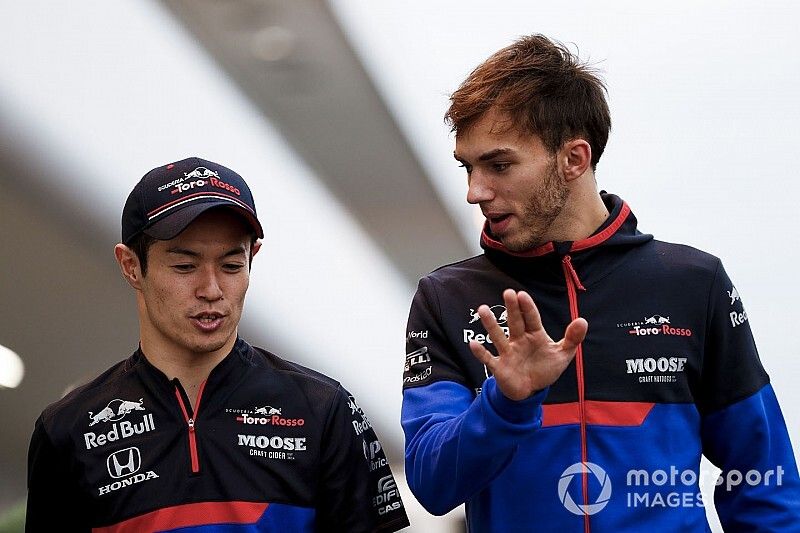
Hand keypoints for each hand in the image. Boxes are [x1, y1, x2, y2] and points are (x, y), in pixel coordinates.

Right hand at [468, 289, 586, 400]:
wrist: (531, 390)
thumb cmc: (545, 368)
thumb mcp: (563, 355)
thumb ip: (572, 338)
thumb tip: (582, 321)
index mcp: (534, 335)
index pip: (531, 318)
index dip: (527, 307)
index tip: (522, 295)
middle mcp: (519, 340)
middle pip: (515, 322)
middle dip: (512, 308)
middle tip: (508, 292)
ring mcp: (508, 353)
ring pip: (498, 336)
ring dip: (491, 324)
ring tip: (483, 309)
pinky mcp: (499, 367)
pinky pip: (488, 359)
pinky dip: (481, 353)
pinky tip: (473, 343)